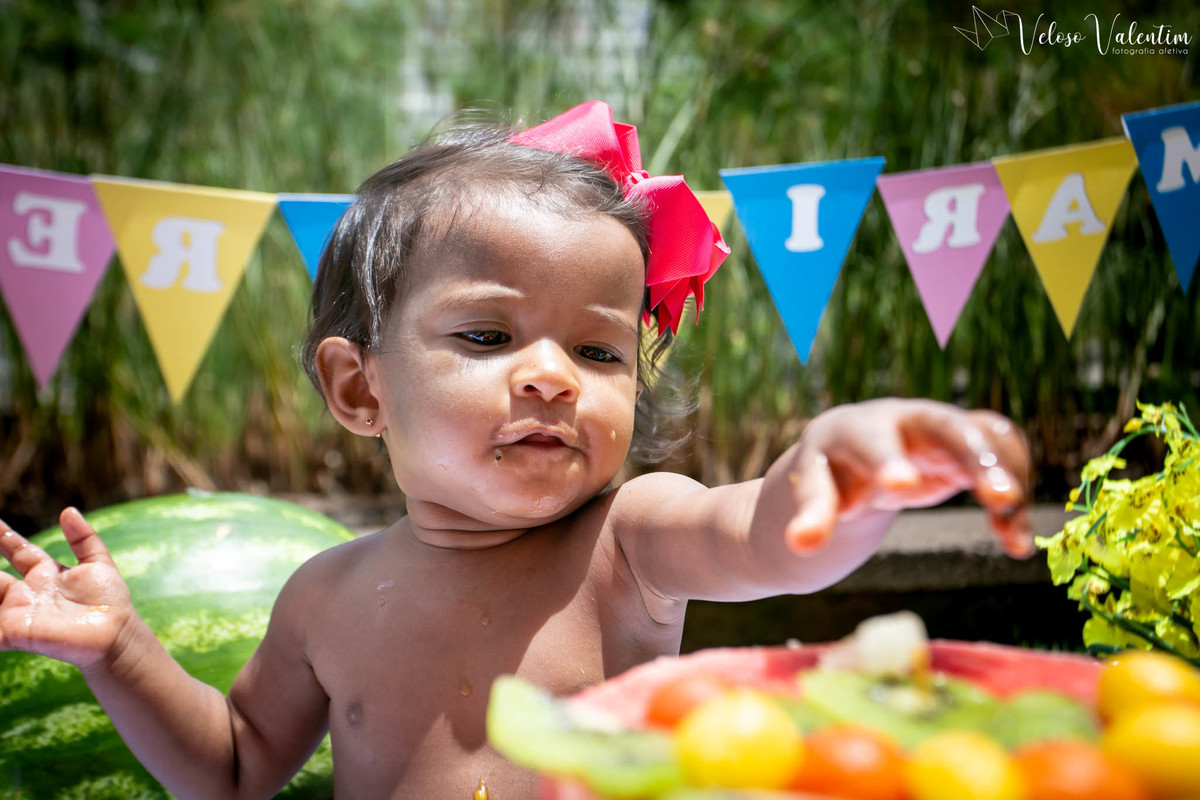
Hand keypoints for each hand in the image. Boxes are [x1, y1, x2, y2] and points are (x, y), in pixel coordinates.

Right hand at [0, 508, 133, 668]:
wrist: (115, 635)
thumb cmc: (109, 601)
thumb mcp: (98, 563)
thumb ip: (84, 538)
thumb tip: (68, 511)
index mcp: (45, 573)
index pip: (18, 550)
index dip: (4, 536)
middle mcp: (27, 592)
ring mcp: (18, 612)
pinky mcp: (15, 633)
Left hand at [782, 399, 1032, 557]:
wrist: (848, 460)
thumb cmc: (828, 478)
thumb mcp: (815, 496)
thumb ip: (813, 516)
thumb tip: (802, 545)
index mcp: (850, 429)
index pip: (868, 439)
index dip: (886, 460)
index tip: (902, 487)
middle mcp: (900, 418)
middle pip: (945, 426)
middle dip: (975, 458)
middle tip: (1002, 498)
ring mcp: (938, 426)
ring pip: (983, 437)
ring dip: (1006, 479)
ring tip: (1012, 536)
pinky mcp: (965, 442)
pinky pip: (1001, 453)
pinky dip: (1013, 490)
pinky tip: (1012, 538)